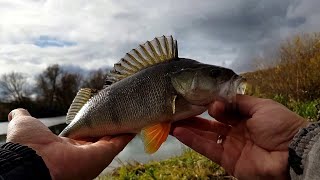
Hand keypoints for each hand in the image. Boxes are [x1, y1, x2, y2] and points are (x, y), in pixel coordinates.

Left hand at [6, 108, 133, 179]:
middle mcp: (83, 153)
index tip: (100, 112)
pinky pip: (120, 142)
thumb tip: (18, 112)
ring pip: (113, 138)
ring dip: (122, 127)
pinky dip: (128, 132)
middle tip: (120, 110)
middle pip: (102, 137)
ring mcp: (95, 154)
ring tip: (131, 113)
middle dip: (111, 125)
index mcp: (67, 147)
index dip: (93, 124)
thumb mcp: (25, 125)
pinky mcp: (104, 155)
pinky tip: (136, 121)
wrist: (33, 159)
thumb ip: (23, 117)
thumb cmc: (27, 144)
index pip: (85, 135)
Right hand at [172, 95, 308, 178]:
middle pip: (210, 122)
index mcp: (245, 116)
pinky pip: (206, 148)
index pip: (222, 108)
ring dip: (187, 127)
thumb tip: (215, 101)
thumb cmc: (281, 125)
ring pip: (205, 135)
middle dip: (194, 115)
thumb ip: (237, 102)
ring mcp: (230, 145)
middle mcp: (236, 130)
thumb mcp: (260, 106)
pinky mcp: (227, 159)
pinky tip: (178, 131)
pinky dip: (191, 140)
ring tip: (171, 119)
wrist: (292, 152)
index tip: (194, 96)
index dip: (208, 103)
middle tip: (176, 108)